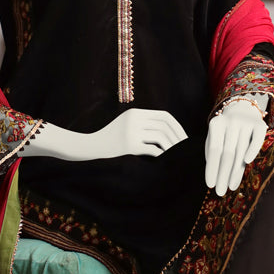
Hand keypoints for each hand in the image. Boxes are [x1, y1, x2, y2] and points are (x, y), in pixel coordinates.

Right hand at [25, 110, 186, 161]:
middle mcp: (134, 119)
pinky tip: (166, 161)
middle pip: (164, 126)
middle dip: (178, 137)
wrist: (88, 147)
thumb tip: (169, 133)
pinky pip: (152, 150)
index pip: (164, 116)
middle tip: (185, 148)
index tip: (183, 137)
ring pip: (161, 138)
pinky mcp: (128, 145)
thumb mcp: (126, 126)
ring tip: (176, 156)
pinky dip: (162, 155)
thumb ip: (144, 125)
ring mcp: (131, 132)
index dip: (177, 126)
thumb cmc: (110, 140)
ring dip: (172, 147)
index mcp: (135, 113)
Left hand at [205, 98, 267, 195]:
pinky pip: (257, 140)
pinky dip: (252, 150)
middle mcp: (231, 122)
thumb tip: (213, 176)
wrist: (242, 109)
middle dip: (223, 174)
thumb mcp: (215, 137)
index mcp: (216, 124)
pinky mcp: (260, 124)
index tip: (210, 185)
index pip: (214, 150)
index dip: (212, 168)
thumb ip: (212, 153)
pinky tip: (247, 163)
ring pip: (241, 150)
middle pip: (227, 153)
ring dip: (235, 171)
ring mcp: (246, 122)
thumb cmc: (225, 130)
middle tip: (220, 191)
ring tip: (231, 186)